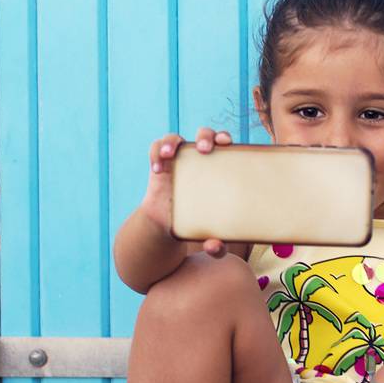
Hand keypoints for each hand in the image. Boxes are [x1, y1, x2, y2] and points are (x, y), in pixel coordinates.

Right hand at [144, 127, 232, 256]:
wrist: (171, 226)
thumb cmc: (199, 225)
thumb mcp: (210, 237)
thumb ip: (216, 246)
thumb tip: (215, 247)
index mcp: (220, 168)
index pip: (226, 145)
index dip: (227, 139)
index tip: (227, 144)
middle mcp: (200, 159)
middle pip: (205, 135)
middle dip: (206, 136)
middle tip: (205, 149)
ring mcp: (178, 159)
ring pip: (176, 138)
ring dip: (172, 141)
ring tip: (168, 154)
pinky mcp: (160, 164)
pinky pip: (156, 149)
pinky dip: (156, 152)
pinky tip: (157, 169)